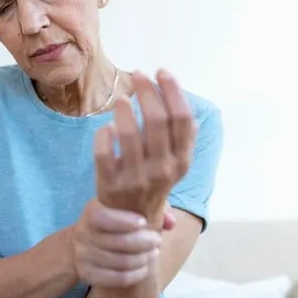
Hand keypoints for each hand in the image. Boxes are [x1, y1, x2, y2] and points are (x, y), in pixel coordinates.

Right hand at [71, 198, 161, 286]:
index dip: (125, 221)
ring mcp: (83, 256)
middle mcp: (82, 234)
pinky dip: (136, 275)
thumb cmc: (112, 220)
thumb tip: (171, 223)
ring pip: (121, 262)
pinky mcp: (86, 274)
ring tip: (154, 254)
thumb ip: (150, 207)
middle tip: (157, 241)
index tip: (144, 222)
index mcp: (90, 212)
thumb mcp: (123, 207)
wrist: (83, 241)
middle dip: (144, 242)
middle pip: (119, 242)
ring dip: (143, 259)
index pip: (104, 217)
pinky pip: (117, 278)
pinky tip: (145, 269)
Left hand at [95, 70, 195, 227]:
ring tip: (122, 99)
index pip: (182, 119)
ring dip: (125, 110)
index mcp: (181, 162)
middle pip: (157, 120)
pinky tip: (106, 127)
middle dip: (148, 91)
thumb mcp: (174, 168)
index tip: (162, 73)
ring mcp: (135, 177)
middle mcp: (162, 169)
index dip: (173, 91)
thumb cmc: (152, 185)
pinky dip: (104, 134)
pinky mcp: (110, 183)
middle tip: (138, 75)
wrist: (130, 224)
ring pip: (129, 134)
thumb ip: (183, 144)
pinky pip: (103, 152)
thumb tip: (194, 120)